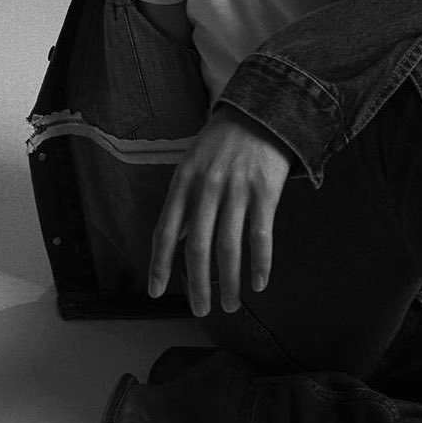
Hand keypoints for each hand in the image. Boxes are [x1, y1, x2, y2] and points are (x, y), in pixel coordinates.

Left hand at [147, 105, 291, 315]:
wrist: (262, 112)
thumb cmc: (222, 142)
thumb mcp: (192, 165)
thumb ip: (184, 202)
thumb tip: (176, 240)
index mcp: (183, 182)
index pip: (165, 231)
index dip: (159, 265)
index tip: (157, 292)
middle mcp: (207, 187)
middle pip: (197, 246)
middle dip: (198, 284)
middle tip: (201, 310)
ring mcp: (237, 189)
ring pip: (228, 246)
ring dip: (229, 281)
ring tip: (231, 304)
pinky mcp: (265, 191)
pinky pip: (261, 235)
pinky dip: (260, 263)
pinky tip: (259, 283)